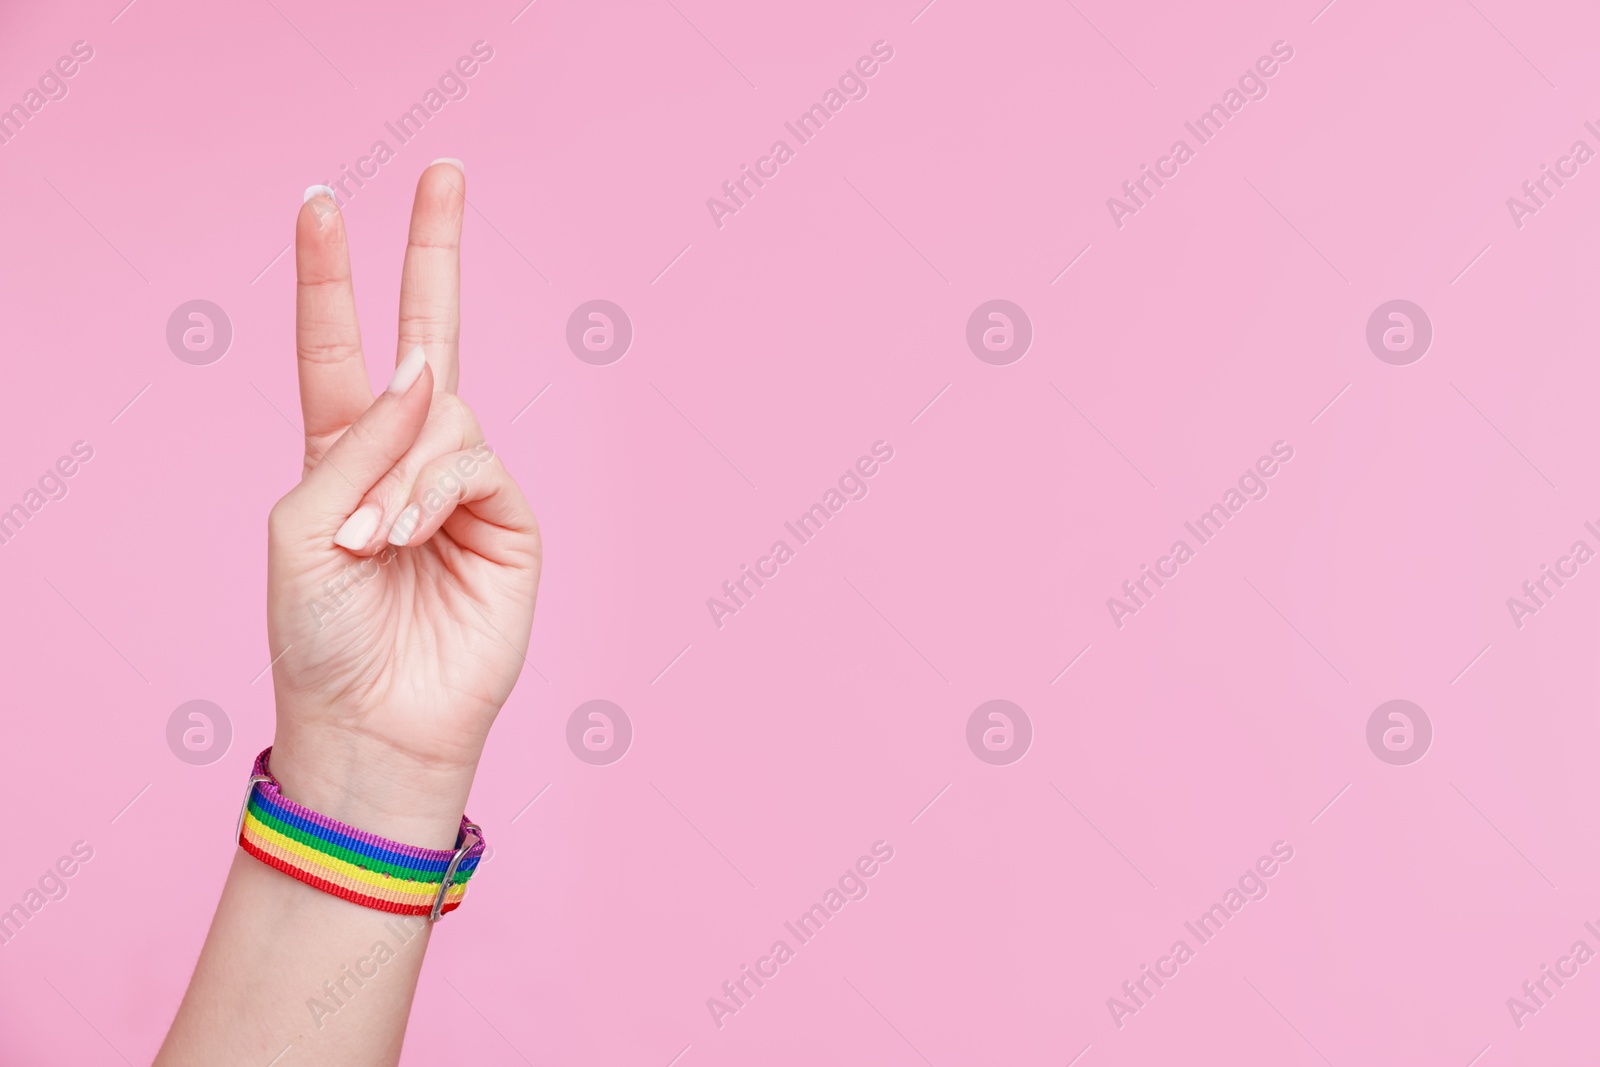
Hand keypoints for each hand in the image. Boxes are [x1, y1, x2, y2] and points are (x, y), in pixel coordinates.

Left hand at [264, 164, 539, 847]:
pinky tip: (402, 537)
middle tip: (444, 170)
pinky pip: (472, 463)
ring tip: (368, 541)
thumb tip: (427, 368)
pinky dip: (429, 492)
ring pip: (442, 416)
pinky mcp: (509, 517)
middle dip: (433, 251)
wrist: (375, 720)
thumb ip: (358, 439)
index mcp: (342, 454)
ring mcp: (462, 485)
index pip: (337, 348)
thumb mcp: (301, 524)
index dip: (329, 276)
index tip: (320, 202)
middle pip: (426, 334)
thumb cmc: (318, 632)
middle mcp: (406, 457)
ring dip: (397, 472)